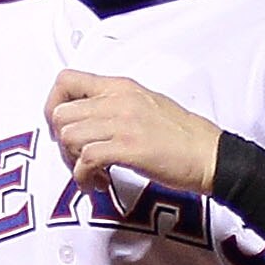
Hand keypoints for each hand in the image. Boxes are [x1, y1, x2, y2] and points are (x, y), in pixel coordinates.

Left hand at [44, 72, 218, 195]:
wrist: (210, 155)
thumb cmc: (183, 136)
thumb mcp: (146, 104)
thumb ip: (114, 105)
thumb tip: (87, 118)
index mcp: (121, 87)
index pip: (66, 80)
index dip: (53, 105)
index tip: (62, 127)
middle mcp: (118, 100)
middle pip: (61, 114)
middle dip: (61, 143)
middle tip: (75, 158)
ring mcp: (123, 124)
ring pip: (69, 137)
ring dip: (72, 162)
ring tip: (91, 174)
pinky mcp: (128, 149)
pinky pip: (86, 160)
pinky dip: (84, 178)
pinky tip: (99, 183)